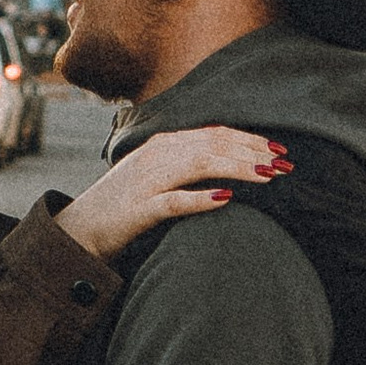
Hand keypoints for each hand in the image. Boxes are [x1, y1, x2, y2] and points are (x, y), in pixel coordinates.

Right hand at [60, 128, 289, 260]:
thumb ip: (188, 165)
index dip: (249, 139)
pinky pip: (172, 201)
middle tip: (285, 164)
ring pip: (197, 164)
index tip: (280, 150)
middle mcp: (156, 155)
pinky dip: (200, 198)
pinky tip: (226, 198)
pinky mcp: (138, 211)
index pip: (214, 133)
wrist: (80, 231)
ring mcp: (146, 181)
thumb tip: (230, 165)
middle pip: (212, 144)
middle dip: (253, 152)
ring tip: (267, 176)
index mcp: (162, 144)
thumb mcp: (157, 176)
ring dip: (236, 168)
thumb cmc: (125, 206)